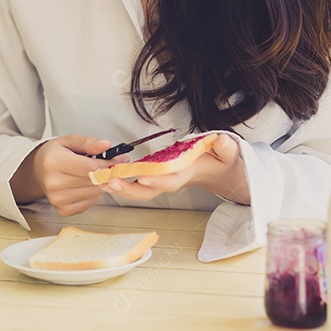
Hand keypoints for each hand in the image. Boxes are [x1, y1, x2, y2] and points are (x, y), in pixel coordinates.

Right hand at [11, 135, 127, 216]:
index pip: (90, 167)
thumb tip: (106, 145)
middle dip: (107, 173)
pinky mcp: (63, 210)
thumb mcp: (69, 141)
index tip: (121, 160)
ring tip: (93, 174)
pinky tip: (86, 185)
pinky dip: (93, 194)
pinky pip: (89, 203)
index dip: (109, 164)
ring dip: (100, 184)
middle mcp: (53, 183)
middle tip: (113, 165)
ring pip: (94, 193)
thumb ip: (88, 142)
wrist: (38, 171)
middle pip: (93, 181)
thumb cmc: (55, 154)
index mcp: (54, 162)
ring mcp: (57, 199)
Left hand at [101, 133, 247, 203]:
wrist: (220, 170)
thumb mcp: (228, 152)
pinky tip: (106, 177)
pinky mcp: (156, 177)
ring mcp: (163, 181)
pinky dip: (123, 181)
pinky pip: (138, 183)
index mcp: (188, 172)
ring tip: (101, 181)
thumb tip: (221, 140)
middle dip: (129, 189)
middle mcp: (172, 179)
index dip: (157, 179)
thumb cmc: (223, 160)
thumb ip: (225, 147)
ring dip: (121, 187)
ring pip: (140, 190)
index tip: (142, 176)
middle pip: (149, 190)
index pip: (171, 179)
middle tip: (110, 182)